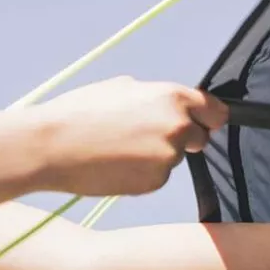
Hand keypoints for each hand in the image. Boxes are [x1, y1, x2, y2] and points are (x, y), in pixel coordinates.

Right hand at [27, 76, 228, 196]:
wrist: (53, 146)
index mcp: (173, 97)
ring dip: (157, 156)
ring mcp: (169, 156)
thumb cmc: (81, 112)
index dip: (209, 118)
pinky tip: (116, 165)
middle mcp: (178, 126)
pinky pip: (157, 176)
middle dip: (183, 139)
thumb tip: (169, 104)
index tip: (205, 123)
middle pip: (200, 138)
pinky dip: (143, 173)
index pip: (216, 111)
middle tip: (149, 138)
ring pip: (175, 158)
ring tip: (120, 148)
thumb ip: (155, 97)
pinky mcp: (155, 181)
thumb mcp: (123, 88)